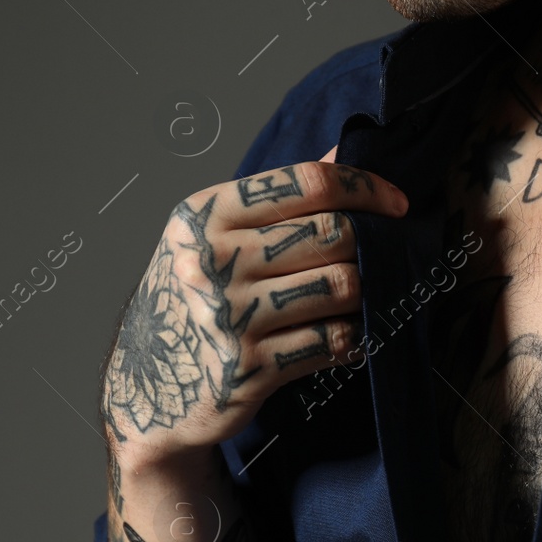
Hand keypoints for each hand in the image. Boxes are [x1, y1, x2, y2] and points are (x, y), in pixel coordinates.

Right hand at [102, 159, 407, 464]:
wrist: (145, 391)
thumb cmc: (188, 303)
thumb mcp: (211, 239)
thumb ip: (275, 197)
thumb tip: (342, 150)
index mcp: (204, 217)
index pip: (305, 182)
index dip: (364, 187)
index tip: (396, 203)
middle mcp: (211, 261)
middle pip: (329, 233)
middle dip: (369, 242)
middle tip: (385, 254)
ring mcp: (229, 316)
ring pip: (338, 286)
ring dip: (367, 290)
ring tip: (367, 294)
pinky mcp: (249, 368)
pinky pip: (330, 340)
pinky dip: (353, 336)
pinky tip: (351, 335)